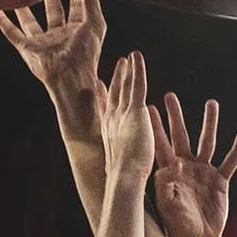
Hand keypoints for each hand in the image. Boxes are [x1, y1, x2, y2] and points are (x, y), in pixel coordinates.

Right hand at [0, 0, 106, 92]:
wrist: (69, 77)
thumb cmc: (85, 55)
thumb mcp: (94, 24)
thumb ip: (91, 2)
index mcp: (77, 30)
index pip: (76, 4)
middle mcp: (59, 35)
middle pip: (54, 10)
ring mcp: (42, 42)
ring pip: (30, 19)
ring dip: (25, 6)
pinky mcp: (27, 48)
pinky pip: (11, 32)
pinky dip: (1, 21)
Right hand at [97, 52, 153, 180]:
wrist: (124, 178)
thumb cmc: (124, 180)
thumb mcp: (121, 168)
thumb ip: (124, 161)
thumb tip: (121, 166)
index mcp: (109, 134)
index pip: (106, 111)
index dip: (103, 97)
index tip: (99, 85)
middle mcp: (112, 121)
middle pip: (113, 95)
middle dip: (116, 80)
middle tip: (118, 65)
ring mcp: (122, 114)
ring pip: (124, 87)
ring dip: (126, 71)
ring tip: (128, 58)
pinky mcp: (135, 112)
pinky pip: (136, 85)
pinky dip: (136, 69)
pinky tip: (137, 56)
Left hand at [150, 94, 236, 236]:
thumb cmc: (177, 225)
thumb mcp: (167, 204)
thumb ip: (166, 184)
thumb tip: (171, 164)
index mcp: (169, 171)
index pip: (160, 144)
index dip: (155, 127)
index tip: (147, 107)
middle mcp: (186, 167)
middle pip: (181, 135)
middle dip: (176, 116)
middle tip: (170, 95)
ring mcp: (204, 172)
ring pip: (208, 142)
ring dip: (209, 123)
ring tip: (212, 103)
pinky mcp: (220, 181)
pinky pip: (231, 161)